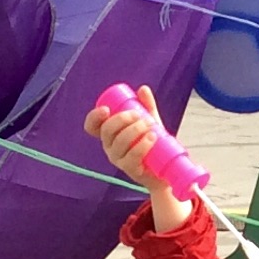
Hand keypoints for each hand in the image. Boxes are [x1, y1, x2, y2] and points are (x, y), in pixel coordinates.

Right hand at [83, 84, 190, 230]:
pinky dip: (142, 145)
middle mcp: (110, 147)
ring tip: (150, 125)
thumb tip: (143, 89)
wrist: (165, 169)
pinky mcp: (130, 170)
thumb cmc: (153, 144)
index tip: (106, 109)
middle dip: (122, 119)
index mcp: (109, 134)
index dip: (94, 117)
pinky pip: (132, 157)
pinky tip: (151, 137)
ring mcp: (119, 159)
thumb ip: (147, 106)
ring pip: (119, 142)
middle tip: (139, 114)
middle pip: (107, 131)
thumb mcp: (149, 121)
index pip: (92, 127)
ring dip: (134, 130)